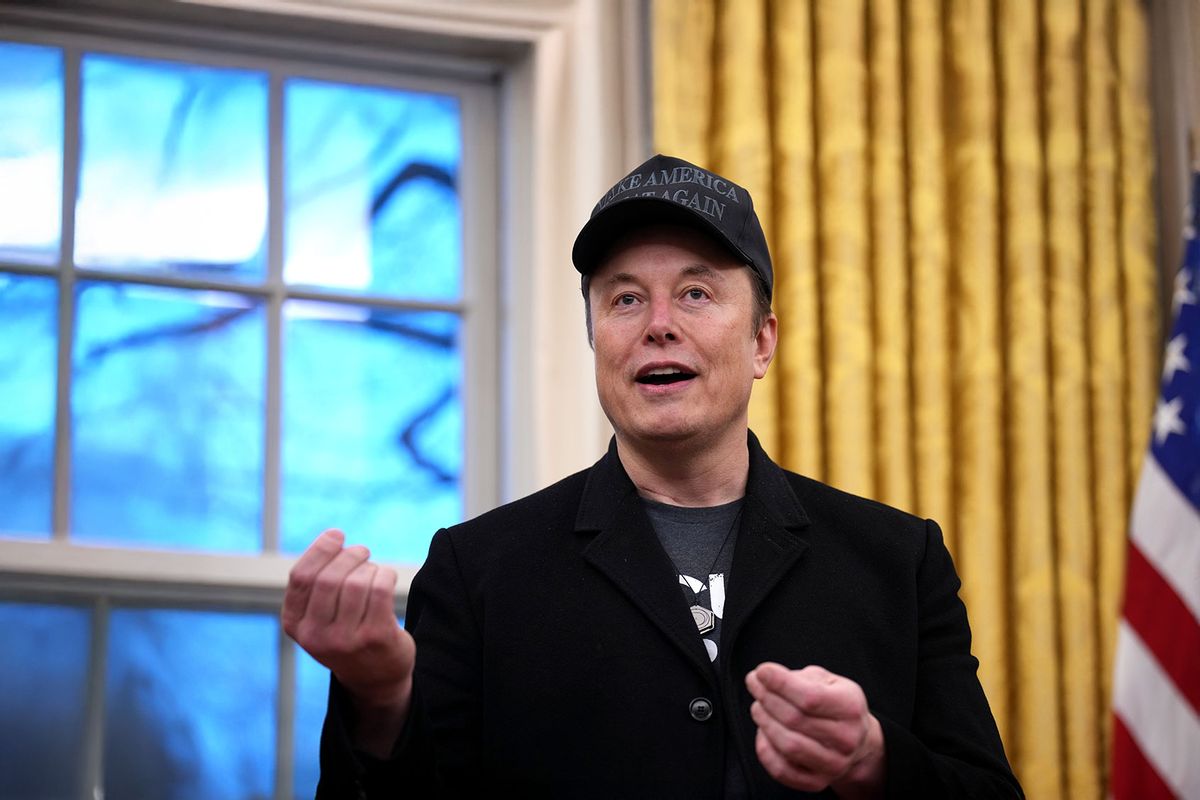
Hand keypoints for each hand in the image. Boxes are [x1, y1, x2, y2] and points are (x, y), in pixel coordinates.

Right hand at [282, 529, 415, 755]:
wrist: (374, 678)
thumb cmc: (345, 633)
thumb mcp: (318, 615)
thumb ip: (317, 582)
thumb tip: (332, 537)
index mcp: (295, 625)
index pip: (302, 576)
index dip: (320, 549)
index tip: (337, 535)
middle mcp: (316, 636)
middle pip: (330, 578)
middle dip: (349, 555)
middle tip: (362, 552)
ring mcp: (345, 640)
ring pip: (356, 582)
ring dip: (369, 567)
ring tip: (373, 571)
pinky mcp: (375, 637)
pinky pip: (380, 589)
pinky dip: (385, 575)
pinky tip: (386, 578)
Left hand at [745, 662, 884, 797]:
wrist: (857, 741)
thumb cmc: (835, 705)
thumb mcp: (827, 681)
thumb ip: (799, 677)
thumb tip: (765, 677)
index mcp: (850, 707)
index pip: (810, 697)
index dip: (780, 683)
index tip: (761, 672)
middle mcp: (846, 739)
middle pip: (794, 719)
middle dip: (766, 698)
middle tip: (755, 685)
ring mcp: (833, 764)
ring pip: (787, 745)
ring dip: (764, 722)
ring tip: (759, 707)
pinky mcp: (817, 782)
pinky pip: (782, 770)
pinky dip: (765, 749)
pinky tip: (763, 732)